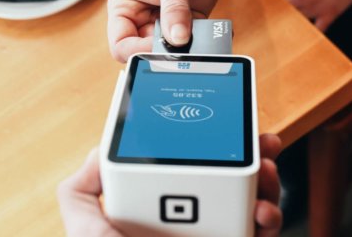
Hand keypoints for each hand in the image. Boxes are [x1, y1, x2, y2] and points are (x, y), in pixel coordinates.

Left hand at [57, 134, 284, 236]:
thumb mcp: (84, 229)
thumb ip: (80, 190)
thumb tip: (99, 151)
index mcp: (157, 208)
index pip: (189, 166)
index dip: (208, 144)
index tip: (221, 126)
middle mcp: (191, 221)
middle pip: (231, 178)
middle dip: (251, 156)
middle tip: (259, 144)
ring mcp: (215, 236)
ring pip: (254, 202)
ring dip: (268, 182)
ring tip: (266, 173)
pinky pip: (262, 233)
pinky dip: (271, 219)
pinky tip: (263, 213)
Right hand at [107, 0, 226, 61]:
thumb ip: (174, 9)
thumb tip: (178, 41)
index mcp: (125, 7)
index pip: (121, 44)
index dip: (137, 52)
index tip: (159, 47)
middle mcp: (143, 17)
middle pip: (148, 51)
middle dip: (166, 53)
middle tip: (185, 49)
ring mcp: (168, 20)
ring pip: (174, 50)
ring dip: (188, 49)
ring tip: (202, 39)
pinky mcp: (190, 20)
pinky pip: (195, 41)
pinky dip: (205, 42)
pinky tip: (215, 34)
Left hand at [264, 0, 351, 30]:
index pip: (268, 1)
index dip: (264, 6)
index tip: (261, 11)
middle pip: (280, 15)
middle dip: (275, 18)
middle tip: (271, 23)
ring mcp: (315, 7)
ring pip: (296, 23)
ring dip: (291, 25)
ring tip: (285, 31)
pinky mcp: (330, 13)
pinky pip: (317, 30)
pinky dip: (311, 34)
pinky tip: (306, 35)